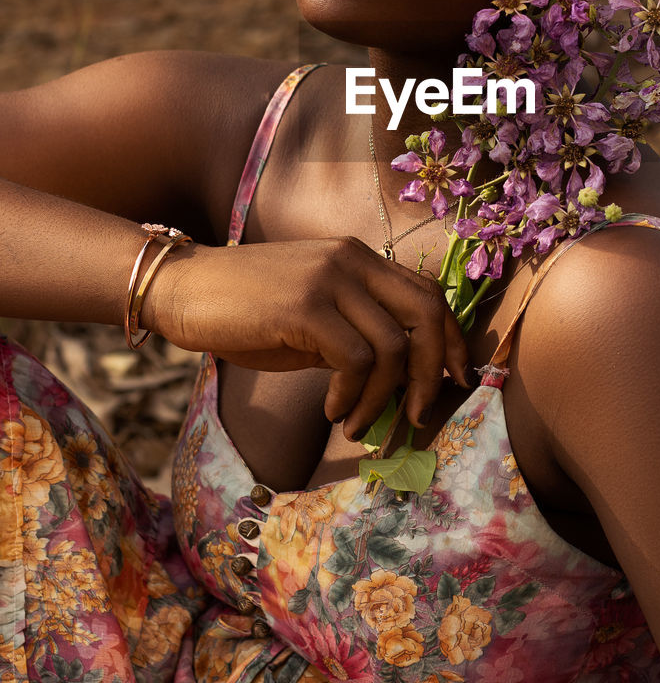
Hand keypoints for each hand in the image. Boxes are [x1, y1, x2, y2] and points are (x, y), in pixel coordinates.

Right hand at [148, 236, 469, 438]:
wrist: (181, 289)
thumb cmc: (243, 310)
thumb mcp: (311, 317)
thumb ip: (354, 333)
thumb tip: (398, 380)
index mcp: (359, 258)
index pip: (429, 294)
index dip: (451, 340)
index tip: (454, 381)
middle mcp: (352, 260)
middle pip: (427, 313)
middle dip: (433, 371)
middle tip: (417, 415)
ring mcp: (329, 279)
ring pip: (393, 345)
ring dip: (382, 397)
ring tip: (356, 424)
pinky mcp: (304, 306)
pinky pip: (355, 359)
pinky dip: (352, 395)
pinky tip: (332, 411)